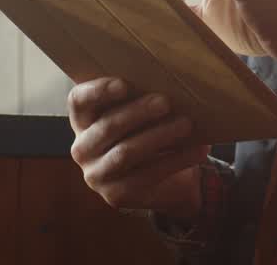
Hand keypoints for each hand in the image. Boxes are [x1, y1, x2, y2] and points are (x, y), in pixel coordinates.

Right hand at [67, 77, 209, 218]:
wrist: (162, 181)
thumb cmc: (148, 133)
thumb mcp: (141, 115)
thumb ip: (142, 98)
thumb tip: (169, 81)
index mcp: (83, 120)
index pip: (78, 100)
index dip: (97, 91)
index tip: (124, 84)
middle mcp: (82, 148)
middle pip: (107, 126)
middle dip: (138, 112)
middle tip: (165, 102)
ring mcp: (96, 175)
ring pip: (126, 152)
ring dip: (159, 135)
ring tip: (186, 124)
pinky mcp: (116, 195)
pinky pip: (148, 174)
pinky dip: (176, 160)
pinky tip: (198, 149)